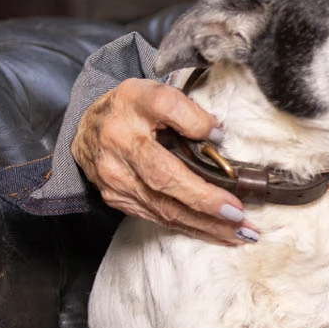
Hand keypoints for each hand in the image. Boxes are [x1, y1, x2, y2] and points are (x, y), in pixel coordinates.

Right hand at [72, 78, 252, 244]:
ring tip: (239, 234)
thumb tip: (217, 137)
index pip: (167, 114)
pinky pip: (158, 218)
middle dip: (205, 203)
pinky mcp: (117, 199)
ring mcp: (115, 179)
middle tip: (240, 218)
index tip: (226, 158)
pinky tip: (216, 233)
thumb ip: (187, 110)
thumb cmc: (130, 110)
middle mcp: (119, 148)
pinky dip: (190, 228)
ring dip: (205, 225)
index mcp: (130, 110)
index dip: (196, 129)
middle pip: (164, 180)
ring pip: (163, 209)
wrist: (88, 128)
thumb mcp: (156, 93)